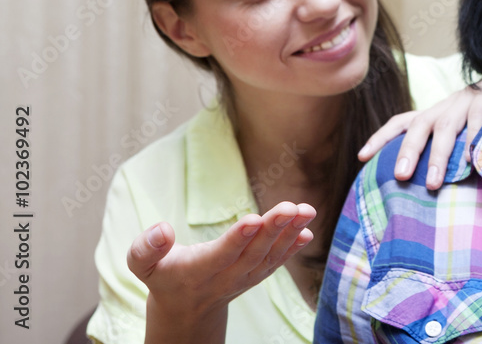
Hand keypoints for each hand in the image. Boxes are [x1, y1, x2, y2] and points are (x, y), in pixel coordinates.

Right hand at [127, 201, 314, 340]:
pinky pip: (276, 263)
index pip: (221, 255)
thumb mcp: (141, 265)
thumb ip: (146, 248)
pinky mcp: (256, 276)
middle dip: (273, 229)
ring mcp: (244, 279)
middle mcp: (225, 277)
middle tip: (291, 207)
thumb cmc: (163, 275)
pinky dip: (292, 248)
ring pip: (269, 256)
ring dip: (289, 234)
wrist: (185, 308)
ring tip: (306, 211)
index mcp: (197, 272)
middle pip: (252, 253)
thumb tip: (161, 229)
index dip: (238, 238)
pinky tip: (306, 231)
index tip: (254, 219)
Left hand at [358, 79, 481, 188]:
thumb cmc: (479, 116)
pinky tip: (469, 163)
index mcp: (433, 113)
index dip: (380, 137)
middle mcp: (444, 106)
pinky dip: (472, 143)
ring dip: (437, 156)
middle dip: (408, 151)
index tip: (361, 157)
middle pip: (419, 125)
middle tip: (399, 176)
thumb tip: (423, 184)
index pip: (400, 122)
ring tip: (432, 182)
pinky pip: (477, 123)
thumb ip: (442, 148)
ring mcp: (465, 102)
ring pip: (445, 127)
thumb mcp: (456, 128)